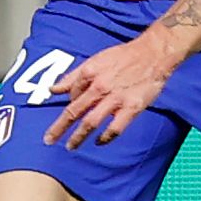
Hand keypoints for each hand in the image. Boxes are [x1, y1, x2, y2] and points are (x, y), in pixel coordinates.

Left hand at [43, 31, 178, 148]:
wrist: (152, 54)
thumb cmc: (123, 56)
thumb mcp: (95, 60)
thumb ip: (73, 77)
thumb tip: (52, 89)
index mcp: (89, 74)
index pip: (71, 95)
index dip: (69, 104)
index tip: (69, 113)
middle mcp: (99, 87)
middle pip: (74, 112)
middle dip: (59, 128)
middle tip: (48, 140)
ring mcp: (115, 99)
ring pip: (91, 122)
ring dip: (78, 136)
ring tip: (70, 146)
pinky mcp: (132, 108)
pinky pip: (115, 128)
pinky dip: (105, 137)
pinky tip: (99, 142)